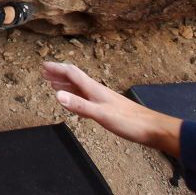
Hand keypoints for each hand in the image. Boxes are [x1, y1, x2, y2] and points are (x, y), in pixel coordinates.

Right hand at [41, 62, 181, 157]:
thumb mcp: (101, 114)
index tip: (43, 65)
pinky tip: (73, 102)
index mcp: (93, 89)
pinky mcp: (106, 108)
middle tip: (44, 72)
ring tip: (53, 84)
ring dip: (65, 85)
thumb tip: (56, 95)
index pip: (72, 74)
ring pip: (79, 88)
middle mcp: (96, 91)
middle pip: (74, 78)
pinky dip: (74, 97)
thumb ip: (79, 105)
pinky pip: (84, 98)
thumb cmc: (129, 121)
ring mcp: (101, 99)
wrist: (151, 128)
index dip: (57, 69)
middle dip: (58, 74)